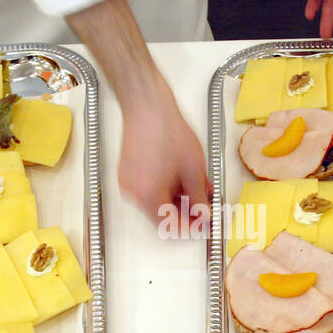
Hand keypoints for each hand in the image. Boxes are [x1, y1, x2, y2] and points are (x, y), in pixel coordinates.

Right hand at [116, 79, 210, 231]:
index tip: (204, 224)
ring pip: (156, 202)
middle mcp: (134, 194)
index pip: (171, 226)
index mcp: (149, 196)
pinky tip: (182, 178)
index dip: (191, 227)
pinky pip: (148, 189)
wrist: (147, 105)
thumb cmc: (167, 130)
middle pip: (162, 216)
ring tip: (198, 187)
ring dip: (178, 199)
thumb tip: (204, 215)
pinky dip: (166, 188)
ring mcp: (128, 183)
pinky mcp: (127, 173)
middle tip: (205, 206)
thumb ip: (199, 199)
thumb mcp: (193, 169)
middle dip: (186, 212)